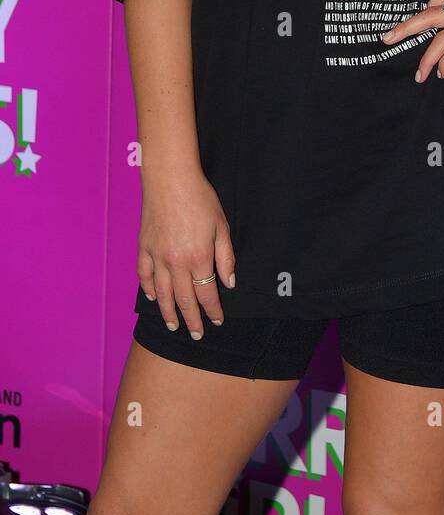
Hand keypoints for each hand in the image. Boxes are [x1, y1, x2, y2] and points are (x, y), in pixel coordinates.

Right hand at [138, 171, 235, 336]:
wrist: (170, 180)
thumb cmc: (200, 199)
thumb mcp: (221, 227)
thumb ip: (225, 257)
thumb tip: (229, 283)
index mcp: (199, 257)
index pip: (207, 293)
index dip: (212, 310)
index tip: (217, 321)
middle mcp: (176, 262)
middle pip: (184, 299)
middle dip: (192, 319)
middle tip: (195, 334)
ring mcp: (157, 256)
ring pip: (163, 293)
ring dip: (168, 312)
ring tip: (174, 325)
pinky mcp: (144, 248)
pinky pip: (145, 275)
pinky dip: (149, 289)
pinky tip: (153, 297)